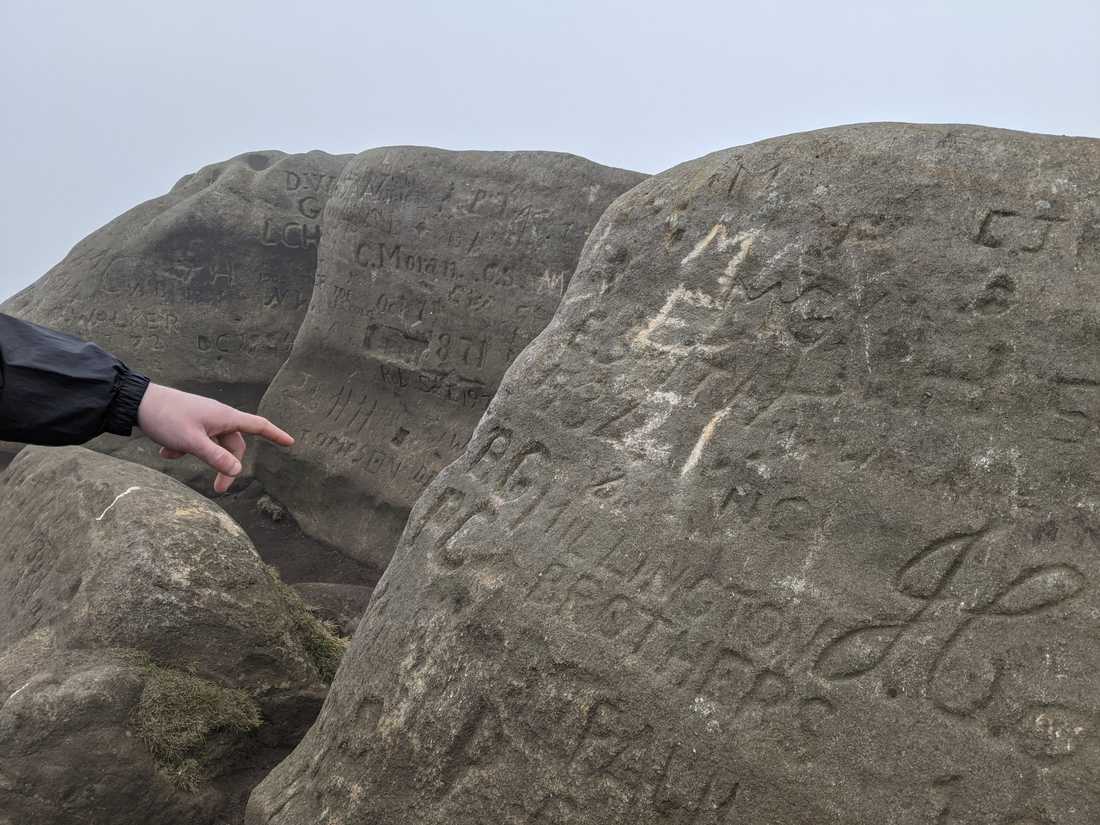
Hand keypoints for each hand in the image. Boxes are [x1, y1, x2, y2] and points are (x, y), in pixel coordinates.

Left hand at [136, 383, 293, 492]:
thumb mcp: (192, 442)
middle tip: (218, 488)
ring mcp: (203, 418)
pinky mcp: (190, 421)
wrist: (138, 401)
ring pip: (212, 443)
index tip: (290, 443)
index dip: (275, 434)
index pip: (258, 426)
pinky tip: (166, 450)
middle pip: (233, 444)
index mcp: (225, 417)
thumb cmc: (167, 418)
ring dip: (200, 455)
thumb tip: (238, 471)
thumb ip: (215, 457)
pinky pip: (197, 439)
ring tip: (175, 455)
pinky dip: (185, 447)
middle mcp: (218, 416)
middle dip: (227, 466)